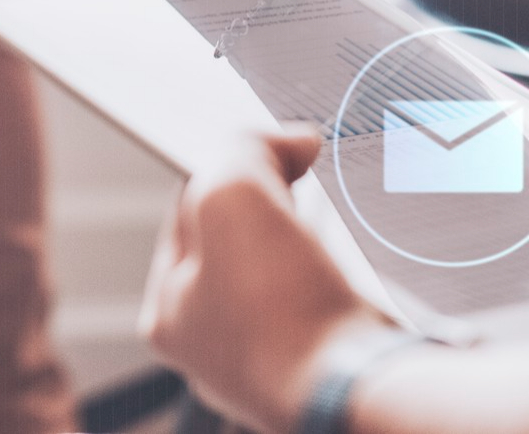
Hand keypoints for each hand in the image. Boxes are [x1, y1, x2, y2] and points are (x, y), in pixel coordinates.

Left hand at [140, 127, 393, 433]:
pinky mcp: (327, 369)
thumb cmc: (280, 307)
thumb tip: (287, 140)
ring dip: (311, 242)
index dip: (226, 168)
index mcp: (168, 315)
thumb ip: (240, 147)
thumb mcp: (233, 191)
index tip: (266, 152)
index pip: (186, 211)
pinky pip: (329, 304)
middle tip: (300, 187)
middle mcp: (214, 348)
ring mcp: (272, 364)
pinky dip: (346, 280)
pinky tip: (356, 273)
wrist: (360, 389)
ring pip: (287, 273)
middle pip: (238, 242)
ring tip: (327, 233)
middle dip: (272, 206)